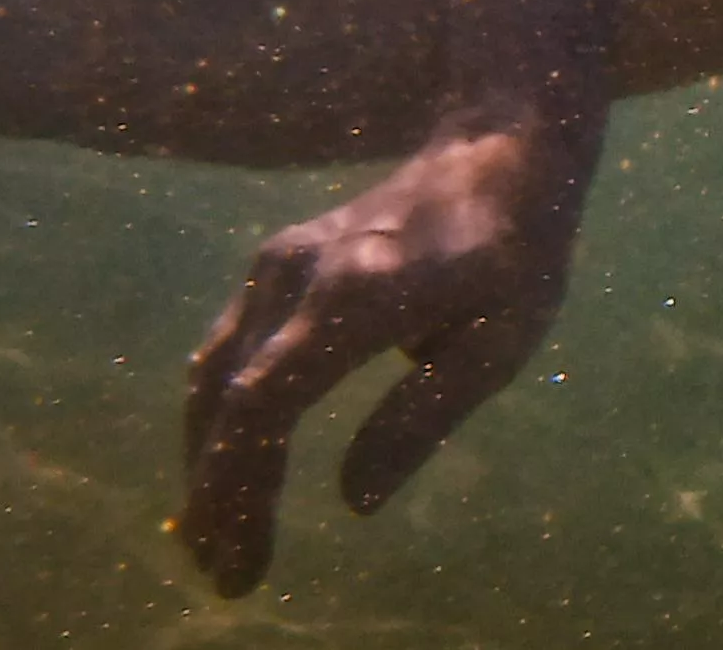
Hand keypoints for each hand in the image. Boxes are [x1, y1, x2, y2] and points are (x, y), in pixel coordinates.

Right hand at [180, 119, 591, 594]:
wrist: (498, 146)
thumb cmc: (515, 250)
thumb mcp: (499, 341)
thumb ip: (424, 417)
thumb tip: (354, 500)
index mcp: (358, 294)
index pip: (262, 402)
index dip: (238, 486)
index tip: (239, 559)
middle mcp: (300, 273)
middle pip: (225, 397)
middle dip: (217, 493)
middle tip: (228, 575)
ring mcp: (281, 261)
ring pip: (213, 374)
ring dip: (207, 460)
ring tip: (221, 539)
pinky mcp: (278, 261)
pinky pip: (229, 347)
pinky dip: (217, 414)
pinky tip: (227, 466)